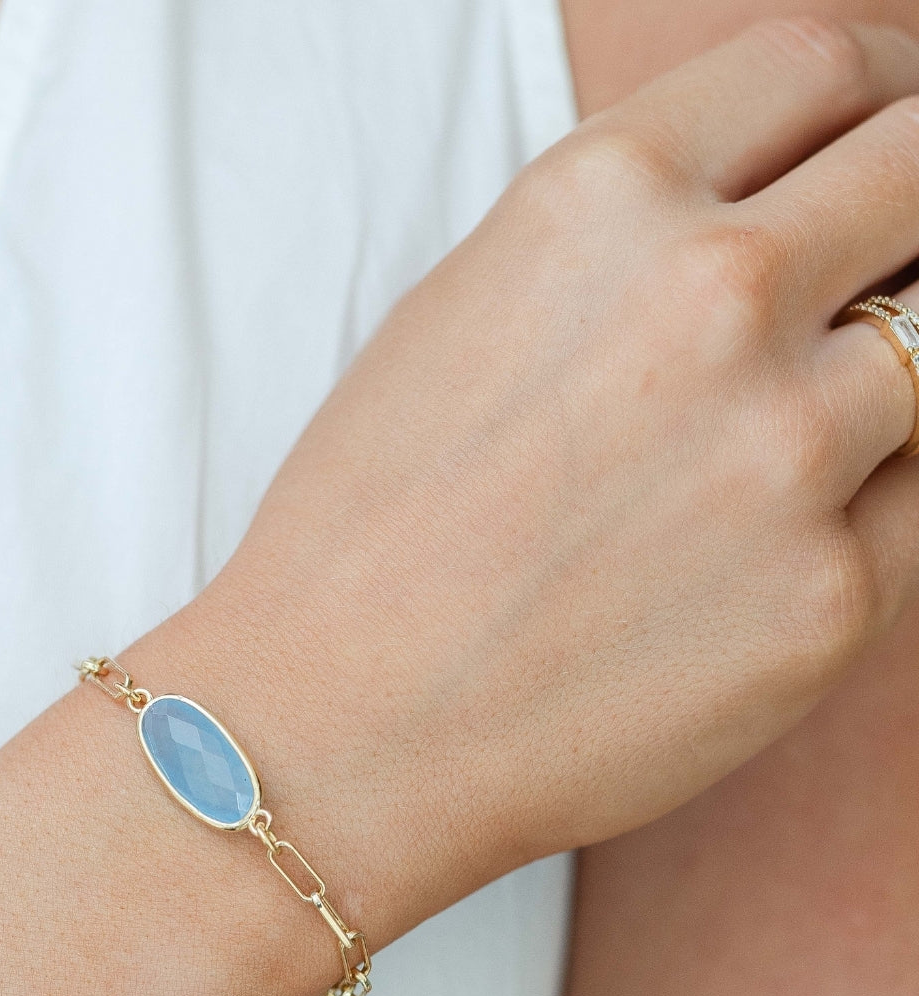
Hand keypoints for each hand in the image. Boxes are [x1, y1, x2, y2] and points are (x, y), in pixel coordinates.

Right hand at [136, 20, 918, 934]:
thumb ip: (624, 247)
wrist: (335, 728)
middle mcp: (709, 301)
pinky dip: (863, 506)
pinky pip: (914, 507)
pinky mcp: (831, 600)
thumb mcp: (461, 321)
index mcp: (596, 206)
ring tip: (776, 441)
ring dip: (884, 375)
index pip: (819, 66)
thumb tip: (764, 224)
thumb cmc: (363, 533)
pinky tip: (751, 550)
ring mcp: (786, 453)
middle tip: (892, 261)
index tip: (891, 127)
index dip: (885, 87)